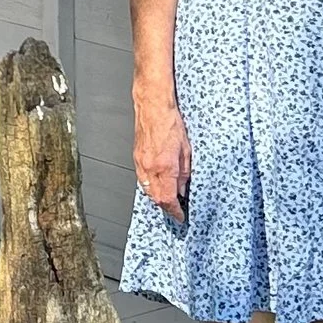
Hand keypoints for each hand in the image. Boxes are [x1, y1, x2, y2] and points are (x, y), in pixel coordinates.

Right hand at [135, 95, 191, 223]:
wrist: (152, 106)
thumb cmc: (170, 122)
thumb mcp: (186, 149)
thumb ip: (185, 172)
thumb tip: (182, 188)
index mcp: (165, 166)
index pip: (168, 199)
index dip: (174, 211)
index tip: (180, 215)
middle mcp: (150, 167)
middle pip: (156, 198)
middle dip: (166, 207)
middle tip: (176, 209)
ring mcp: (140, 163)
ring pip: (147, 191)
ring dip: (158, 198)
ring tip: (169, 198)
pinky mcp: (136, 158)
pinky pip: (142, 180)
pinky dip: (151, 187)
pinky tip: (158, 184)